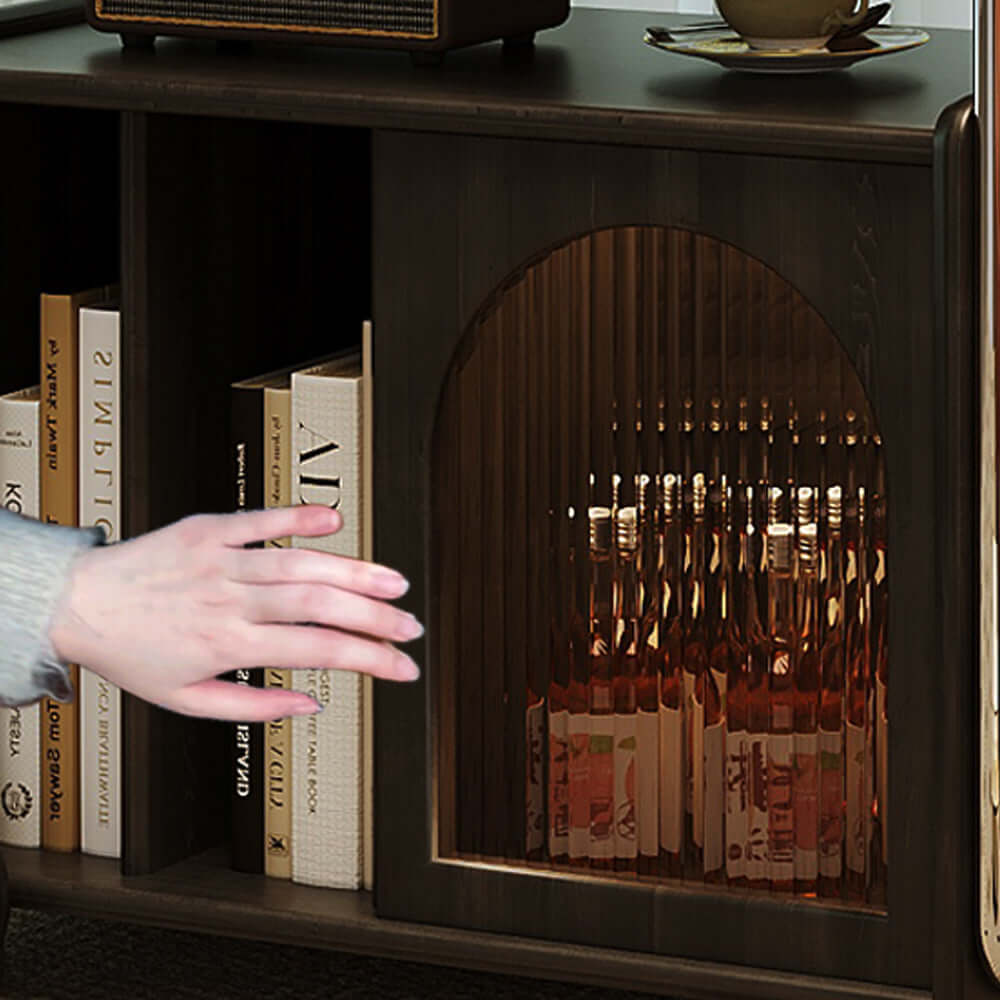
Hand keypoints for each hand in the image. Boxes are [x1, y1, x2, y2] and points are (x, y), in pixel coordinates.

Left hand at [47, 505, 421, 720]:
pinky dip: (301, 515)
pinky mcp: (209, 528)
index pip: (318, 651)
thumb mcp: (187, 701)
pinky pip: (261, 517)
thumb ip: (254, 707)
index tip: (402, 668)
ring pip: (301, 562)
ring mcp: (222, 559)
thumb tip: (312, 704)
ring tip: (395, 581)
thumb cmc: (130, 654)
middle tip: (411, 625)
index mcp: (229, 644)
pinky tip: (335, 518)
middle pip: (320, 603)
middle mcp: (231, 599)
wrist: (76, 604)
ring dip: (355, 570)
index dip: (370, 660)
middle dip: (376, 616)